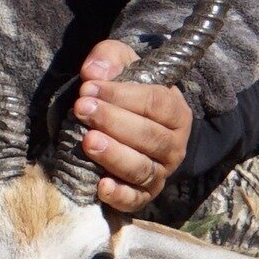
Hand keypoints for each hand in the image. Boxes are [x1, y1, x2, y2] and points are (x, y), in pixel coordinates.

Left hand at [69, 37, 191, 216]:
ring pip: (142, 168)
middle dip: (113, 122)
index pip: (155, 103)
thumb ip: (109, 59)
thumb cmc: (127, 92)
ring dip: (114, 155)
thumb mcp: (123, 65)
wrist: (131, 125)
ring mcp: (161, 172)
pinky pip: (135, 199)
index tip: (88, 88)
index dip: (121, 96)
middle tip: (82, 110)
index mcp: (176, 112)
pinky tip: (101, 186)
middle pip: (149, 136)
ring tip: (88, 141)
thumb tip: (92, 72)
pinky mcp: (144, 195)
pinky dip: (120, 195)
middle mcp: (174, 146)